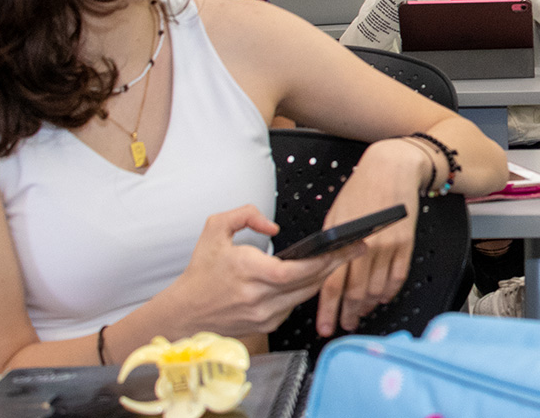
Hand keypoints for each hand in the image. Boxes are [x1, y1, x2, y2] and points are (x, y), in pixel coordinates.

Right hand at [162, 206, 363, 336]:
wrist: (184, 314)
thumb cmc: (200, 273)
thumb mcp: (214, 230)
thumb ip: (244, 215)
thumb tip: (273, 226)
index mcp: (249, 271)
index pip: (297, 269)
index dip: (326, 259)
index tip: (346, 246)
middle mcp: (260, 297)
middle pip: (310, 282)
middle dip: (336, 264)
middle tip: (355, 249)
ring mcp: (265, 314)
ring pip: (306, 295)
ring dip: (323, 277)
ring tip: (339, 259)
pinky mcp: (267, 325)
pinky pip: (294, 305)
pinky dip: (304, 290)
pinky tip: (312, 277)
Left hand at [314, 140, 428, 336]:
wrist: (391, 169)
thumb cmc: (361, 188)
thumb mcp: (335, 214)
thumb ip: (329, 244)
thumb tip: (320, 269)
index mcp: (344, 239)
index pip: (332, 284)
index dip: (328, 310)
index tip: (325, 326)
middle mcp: (367, 246)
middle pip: (355, 292)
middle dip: (347, 315)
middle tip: (343, 326)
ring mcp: (388, 247)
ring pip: (376, 290)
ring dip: (367, 306)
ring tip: (359, 314)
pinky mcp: (405, 245)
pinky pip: (397, 278)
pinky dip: (388, 292)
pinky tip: (380, 297)